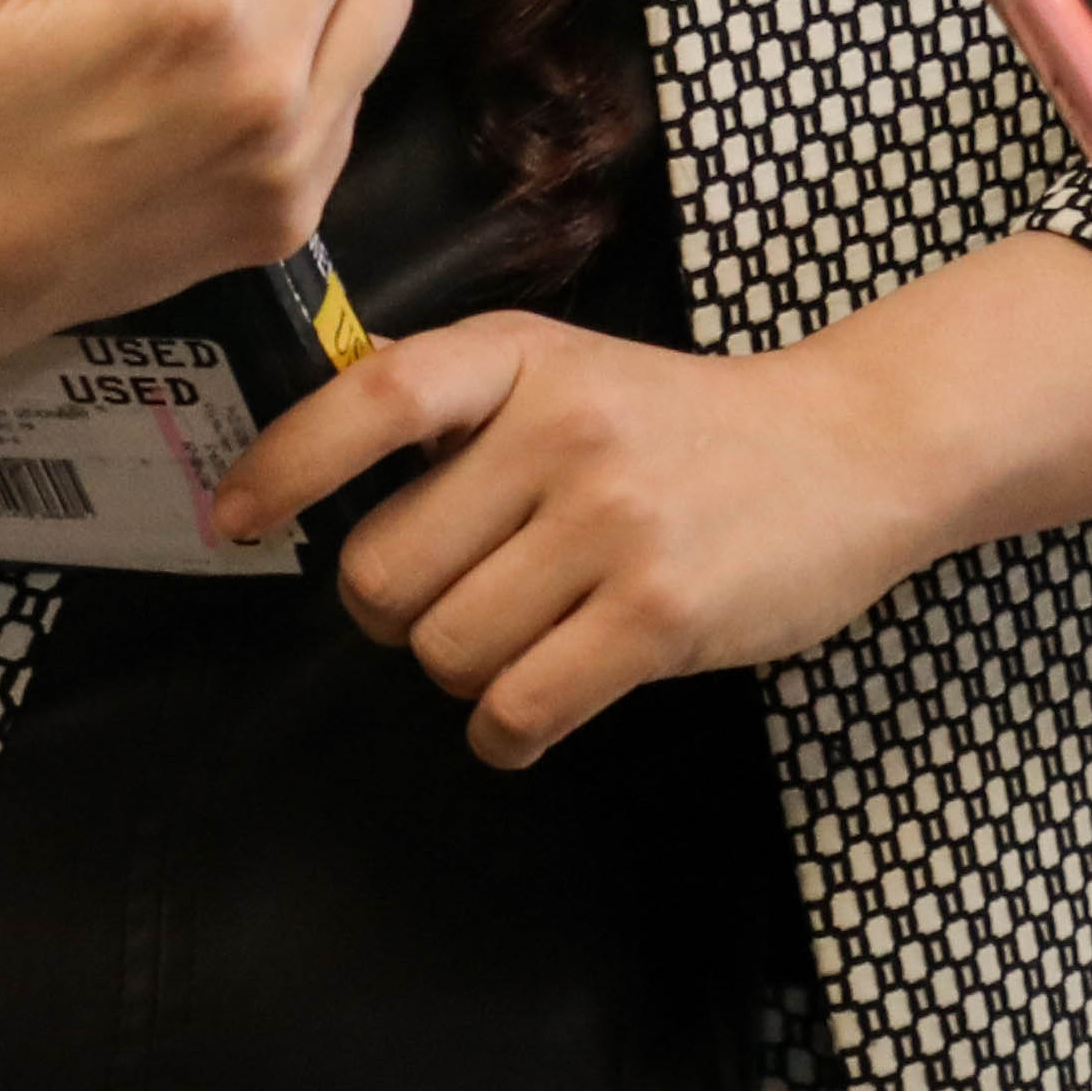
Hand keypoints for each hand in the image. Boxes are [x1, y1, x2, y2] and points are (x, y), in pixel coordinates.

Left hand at [215, 314, 946, 767]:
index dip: (285, 465)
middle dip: (400, 613)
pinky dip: (507, 732)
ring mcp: (615, 524)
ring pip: (447, 652)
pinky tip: (540, 705)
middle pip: (384, 574)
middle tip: (459, 599)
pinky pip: (517, 709)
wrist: (855, 449)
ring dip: (465, 675)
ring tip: (527, 641)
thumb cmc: (687, 426)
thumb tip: (305, 450)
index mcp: (522, 358)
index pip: (373, 398)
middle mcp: (563, 431)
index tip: (236, 521)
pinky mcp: (660, 616)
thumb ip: (454, 403)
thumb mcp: (568, 371)